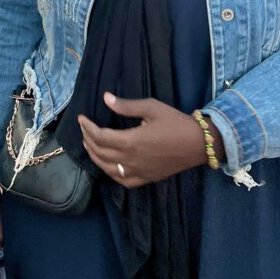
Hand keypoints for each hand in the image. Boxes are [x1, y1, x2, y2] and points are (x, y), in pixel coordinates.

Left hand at [78, 93, 223, 187]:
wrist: (198, 144)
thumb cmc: (174, 122)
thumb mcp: (151, 108)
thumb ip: (126, 106)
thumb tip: (106, 98)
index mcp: (131, 141)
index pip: (100, 137)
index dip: (87, 128)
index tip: (81, 118)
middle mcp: (131, 160)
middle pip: (100, 152)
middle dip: (87, 140)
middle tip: (83, 129)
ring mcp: (138, 172)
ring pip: (108, 168)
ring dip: (95, 156)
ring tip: (89, 144)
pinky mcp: (146, 179)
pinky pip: (122, 180)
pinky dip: (110, 173)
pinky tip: (107, 164)